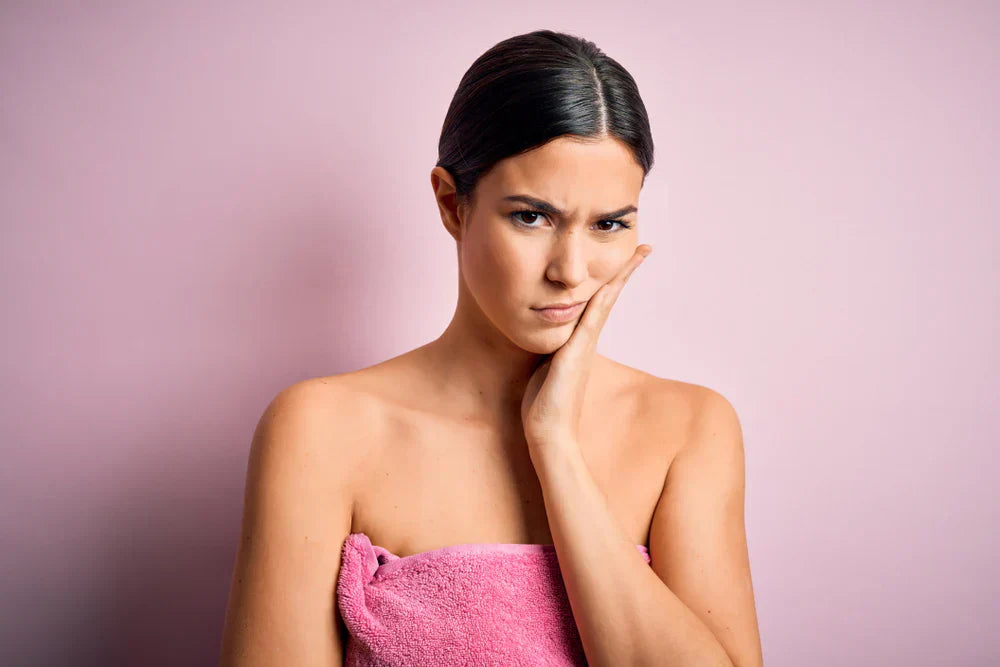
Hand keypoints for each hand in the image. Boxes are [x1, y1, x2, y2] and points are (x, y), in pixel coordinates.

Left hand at [520, 244, 652, 459]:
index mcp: (580, 340)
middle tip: (645, 247)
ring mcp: (585, 345)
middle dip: (625, 270)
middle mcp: (587, 339)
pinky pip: (593, 318)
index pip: (599, 302)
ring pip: (606, 301)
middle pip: (610, 295)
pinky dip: (604, 298)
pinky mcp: (576, 353)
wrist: (549, 433)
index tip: (624, 260)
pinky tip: (611, 281)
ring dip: (622, 276)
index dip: (611, 280)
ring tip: (638, 253)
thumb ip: (551, 348)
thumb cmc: (544, 404)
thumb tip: (544, 334)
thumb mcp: (546, 366)